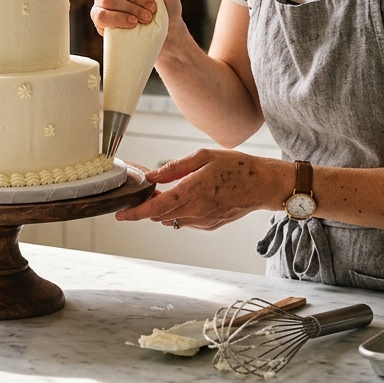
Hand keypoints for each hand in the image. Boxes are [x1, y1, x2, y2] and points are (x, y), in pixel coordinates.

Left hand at [115, 149, 286, 230]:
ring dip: (163, 209)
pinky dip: (179, 211)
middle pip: (160, 216)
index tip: (120, 215)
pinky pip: (186, 221)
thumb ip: (175, 167)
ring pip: (172, 219)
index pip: (156, 208)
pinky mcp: (210, 225)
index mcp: (192, 191)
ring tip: (166, 192)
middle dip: (147, 207)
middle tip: (144, 192)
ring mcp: (203, 221)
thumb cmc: (237, 166)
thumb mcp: (203, 157)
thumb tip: (153, 176)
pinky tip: (187, 197)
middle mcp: (196, 210)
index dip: (135, 214)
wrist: (263, 185)